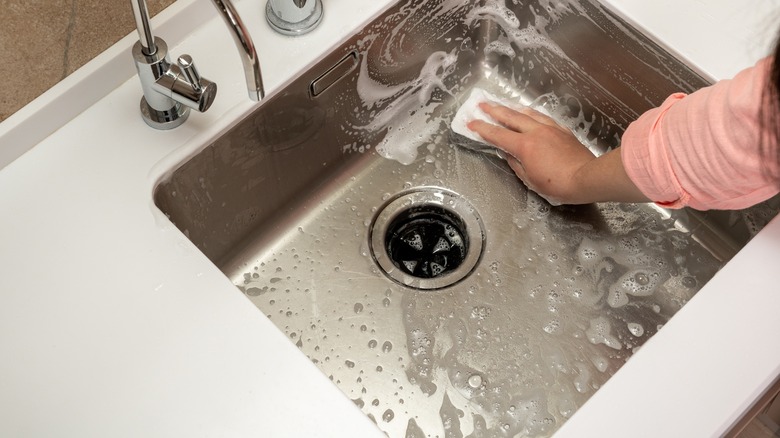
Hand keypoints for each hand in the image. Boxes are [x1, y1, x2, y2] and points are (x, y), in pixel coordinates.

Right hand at [467, 103, 648, 203]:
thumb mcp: (530, 179)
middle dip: (494, 110)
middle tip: (482, 104)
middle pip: (511, 117)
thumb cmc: (557, 184)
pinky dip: (531, 113)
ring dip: (513, 109)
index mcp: (524, 146)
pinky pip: (542, 117)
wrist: (586, 177)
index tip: (471, 123)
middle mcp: (535, 132)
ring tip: (504, 106)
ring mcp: (550, 128)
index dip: (482, 129)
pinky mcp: (561, 130)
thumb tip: (508, 153)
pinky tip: (529, 113)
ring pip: (528, 113)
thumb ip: (516, 164)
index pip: (498, 135)